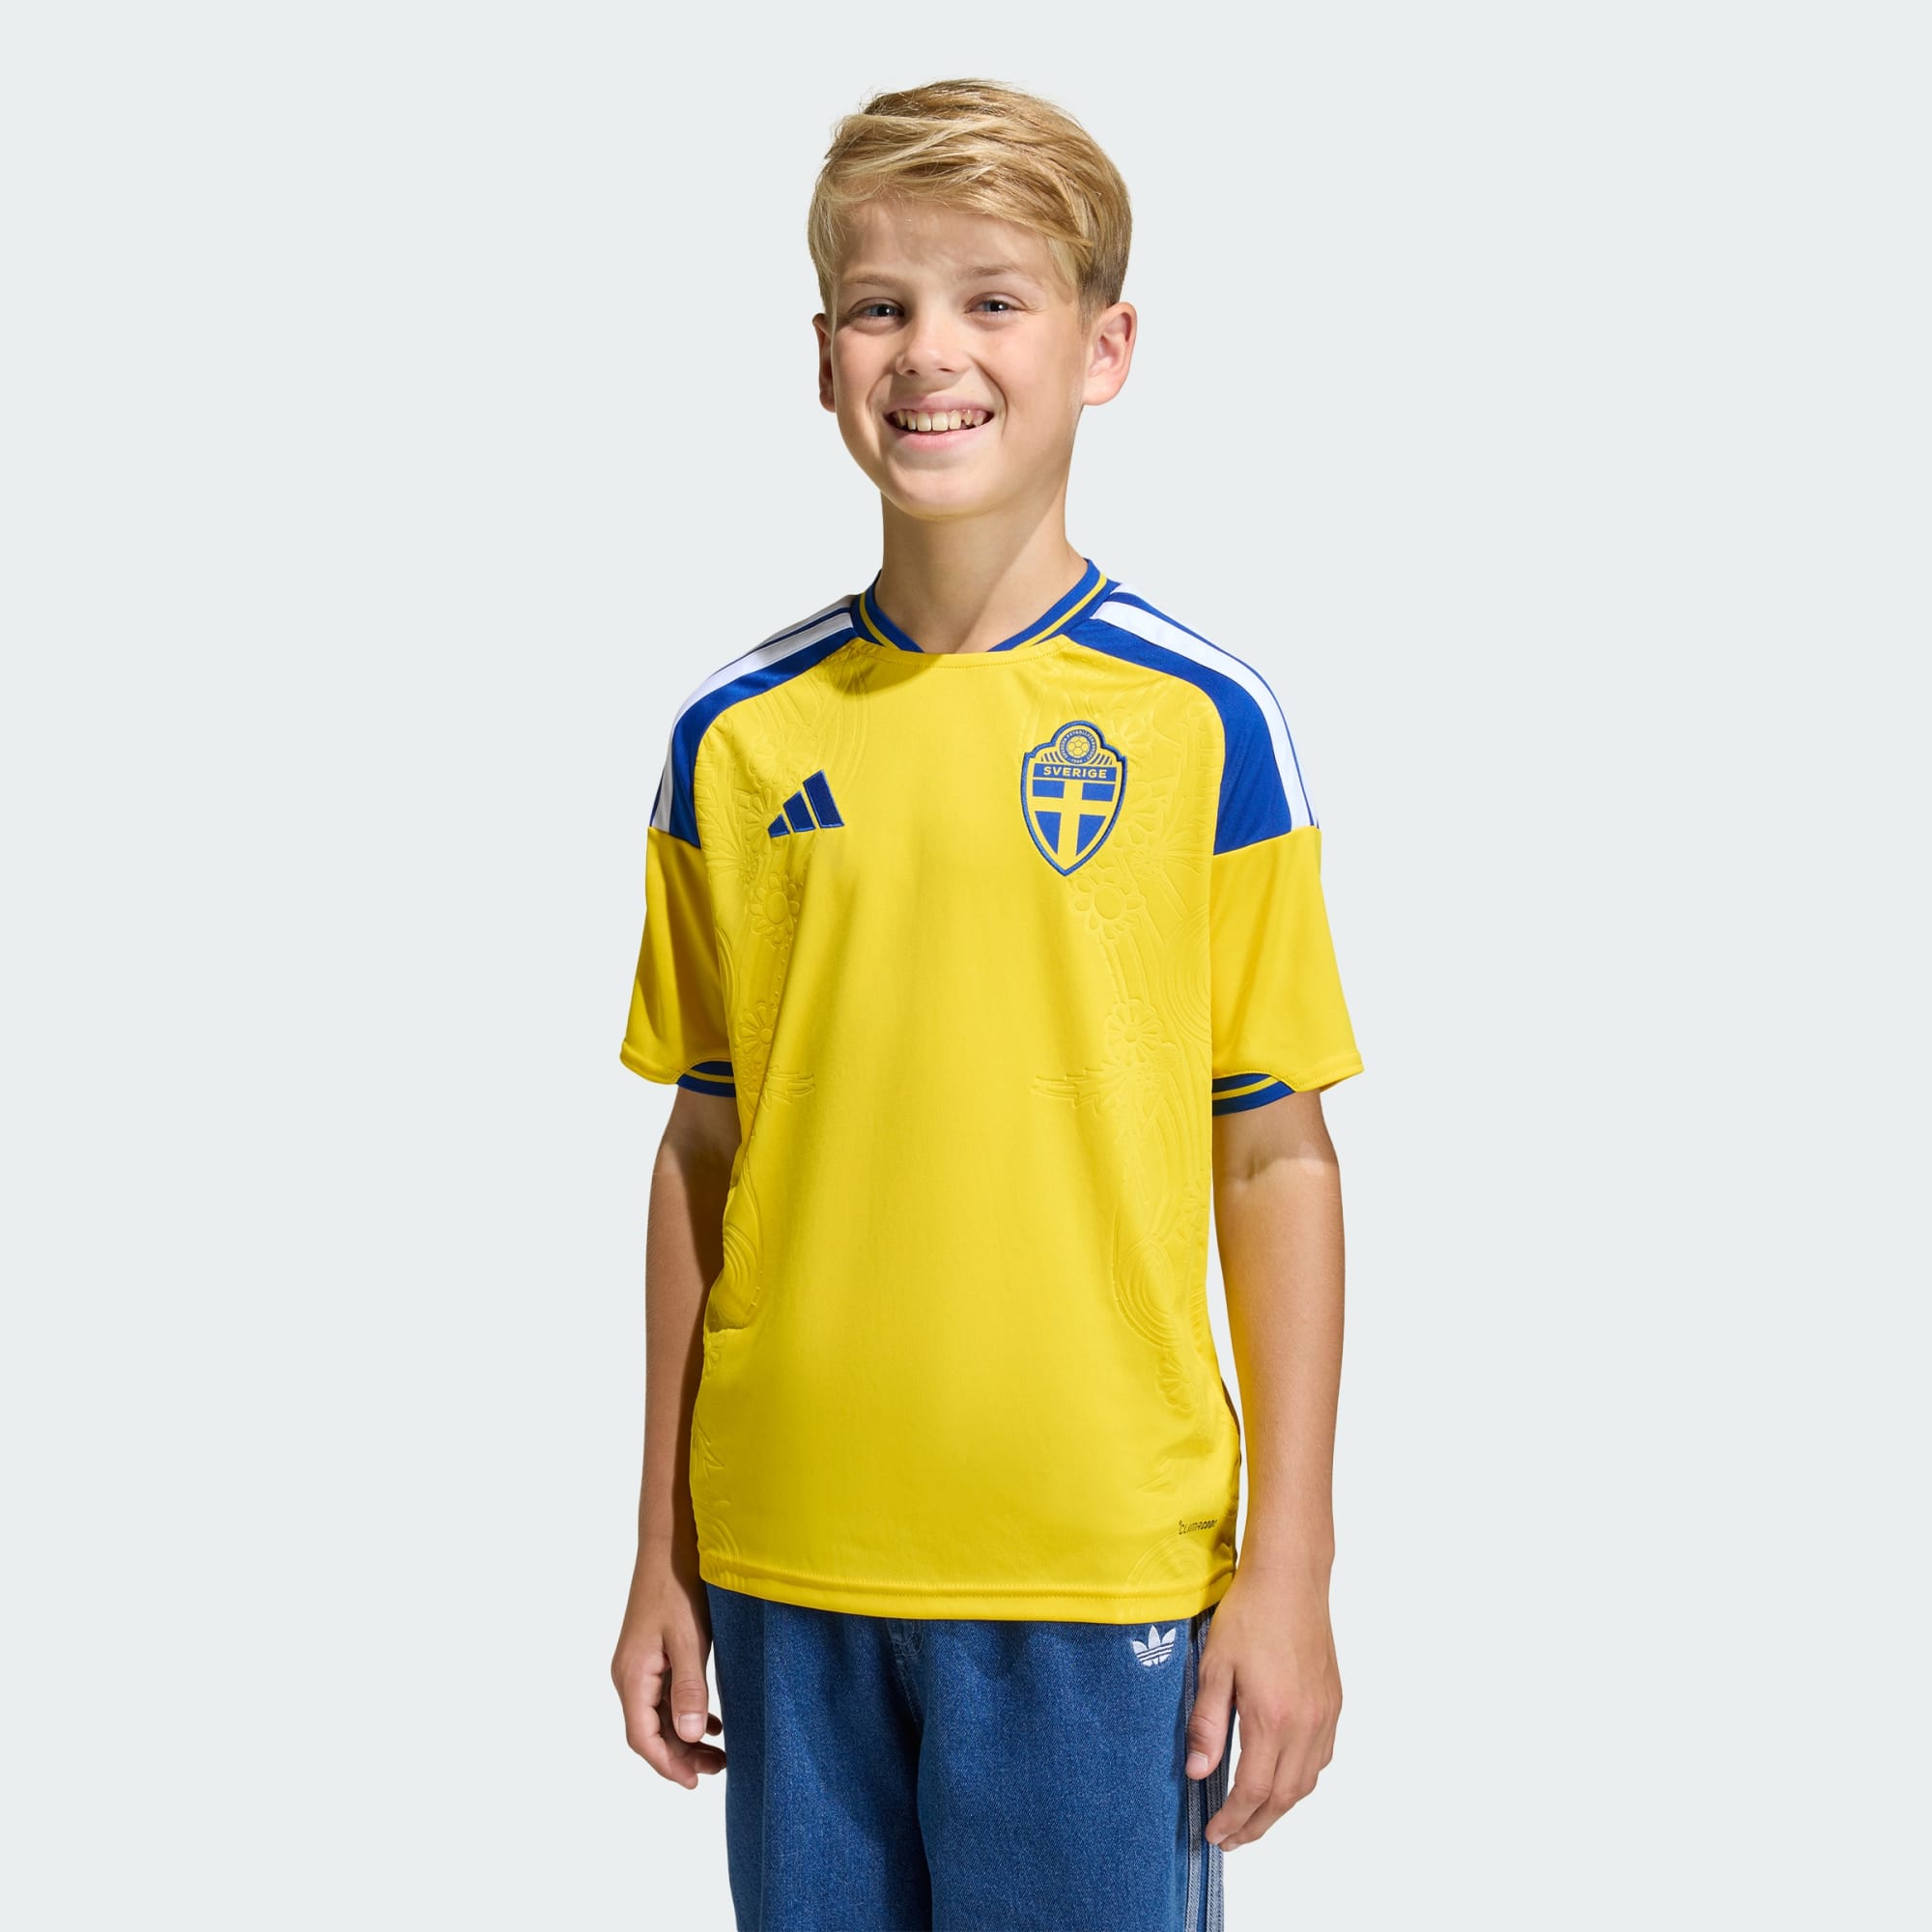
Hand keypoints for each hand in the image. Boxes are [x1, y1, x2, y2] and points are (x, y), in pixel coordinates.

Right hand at [611, 1557, 725, 1788]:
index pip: (642, 1737)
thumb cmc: (678, 1587)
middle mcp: (630, 1675)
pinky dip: (685, 1714)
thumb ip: (689, 1688)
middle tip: (718, 1768)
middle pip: (650, 1731)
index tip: (694, 1783)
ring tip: (719, 1752)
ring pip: (658, 1716)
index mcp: (633, 1675)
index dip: (667, 1764)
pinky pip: (664, 1697)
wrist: (670, 1545)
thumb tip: (688, 1737)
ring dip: (684, 1738)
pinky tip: (710, 1721)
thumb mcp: (688, 1639)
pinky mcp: (652, 1655)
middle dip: (680, 1756)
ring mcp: (640, 1665)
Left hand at [1184, 1565, 1341, 1848]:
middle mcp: (1305, 1725)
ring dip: (1279, 1808)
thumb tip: (1197, 1772)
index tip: (1214, 1834)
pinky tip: (1281, 1779)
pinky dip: (1300, 1781)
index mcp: (1272, 1718)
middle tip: (1230, 1839)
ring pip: (1306, 1783)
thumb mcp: (1214, 1665)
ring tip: (1252, 1818)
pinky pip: (1320, 1759)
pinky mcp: (1333, 1703)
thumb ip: (1207, 1723)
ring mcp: (1324, 1716)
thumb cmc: (1249, 1615)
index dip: (1232, 1819)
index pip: (1252, 1790)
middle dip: (1255, 1826)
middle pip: (1282, 1797)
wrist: (1290, 1579)